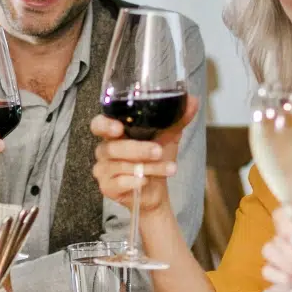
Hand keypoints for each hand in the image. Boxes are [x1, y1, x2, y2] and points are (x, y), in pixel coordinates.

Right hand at [89, 96, 193, 216]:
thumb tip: (193, 101)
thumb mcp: (169, 137)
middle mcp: (105, 149)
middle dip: (138, 149)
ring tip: (169, 168)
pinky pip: (119, 183)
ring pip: (121, 166)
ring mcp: (103, 169)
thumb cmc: (157, 158)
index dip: (104, 125)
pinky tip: (147, 181)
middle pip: (112, 147)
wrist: (157, 190)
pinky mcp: (107, 187)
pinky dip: (136, 182)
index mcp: (114, 133)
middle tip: (158, 151)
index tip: (118, 128)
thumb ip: (177, 119)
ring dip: (148, 167)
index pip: (98, 124)